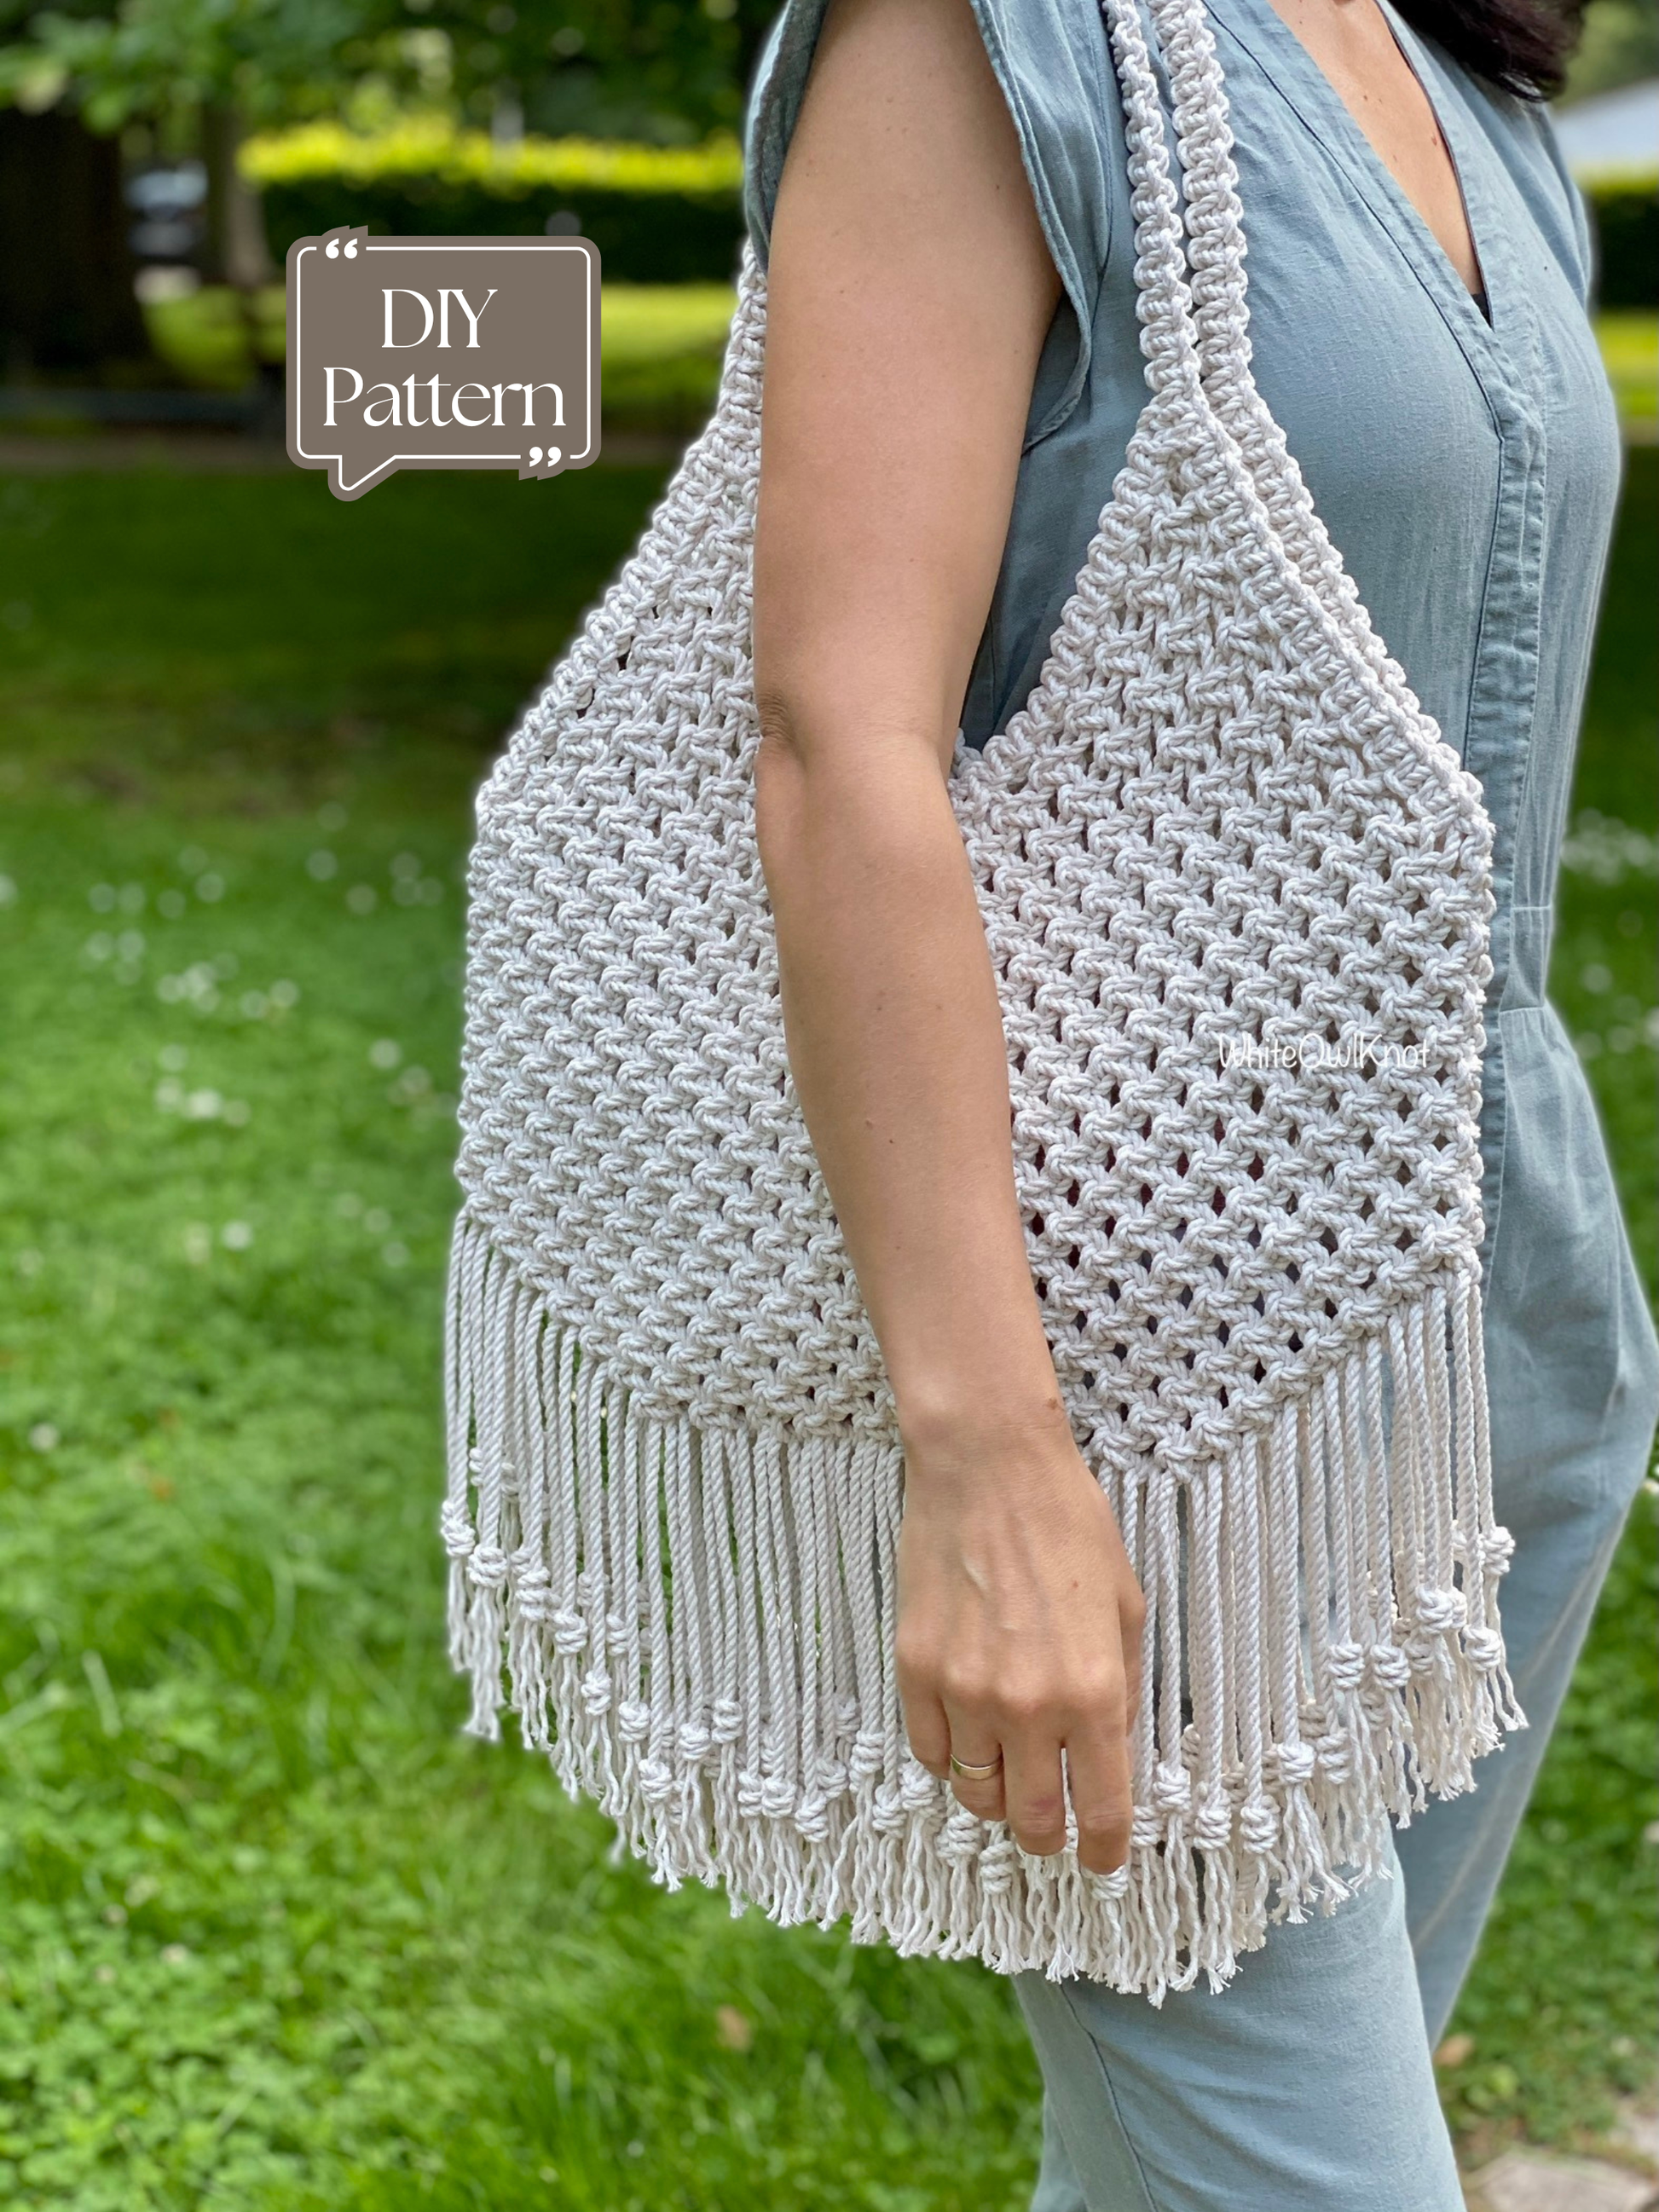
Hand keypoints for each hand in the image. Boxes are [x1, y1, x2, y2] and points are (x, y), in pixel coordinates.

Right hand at [894, 1409, 1144, 1872]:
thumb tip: (1108, 1748)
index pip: (1102, 1811)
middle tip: (1054, 1826)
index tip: (1104, 1860)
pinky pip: (930, 1753)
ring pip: (977, 1794)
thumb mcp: (1124, 1607)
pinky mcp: (916, 1670)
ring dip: (997, 1796)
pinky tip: (967, 1736)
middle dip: (1049, 1836)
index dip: (1107, 1851)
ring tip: (1009, 1772)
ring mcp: (965, 1691)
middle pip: (1034, 1820)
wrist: (987, 1466)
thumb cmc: (1068, 1524)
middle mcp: (1029, 1706)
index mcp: (1094, 1692)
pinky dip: (951, 1760)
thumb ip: (1117, 1688)